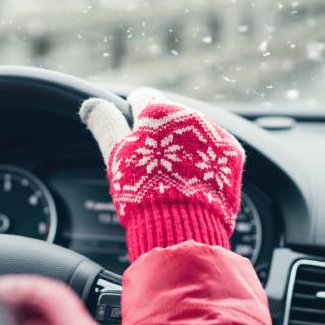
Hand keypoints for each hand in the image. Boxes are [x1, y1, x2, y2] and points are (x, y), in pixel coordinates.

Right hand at [80, 88, 244, 261]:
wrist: (183, 227)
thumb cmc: (143, 190)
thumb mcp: (116, 154)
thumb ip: (105, 124)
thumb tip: (91, 105)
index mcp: (159, 111)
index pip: (143, 98)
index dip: (134, 113)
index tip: (133, 126)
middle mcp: (191, 115)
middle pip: (171, 118)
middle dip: (162, 134)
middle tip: (152, 164)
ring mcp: (215, 133)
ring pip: (195, 133)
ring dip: (185, 146)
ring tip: (174, 176)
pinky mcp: (233, 154)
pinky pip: (215, 150)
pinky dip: (205, 161)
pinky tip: (194, 180)